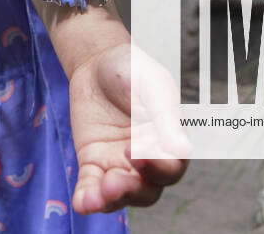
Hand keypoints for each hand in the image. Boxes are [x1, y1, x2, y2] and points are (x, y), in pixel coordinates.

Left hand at [67, 43, 190, 213]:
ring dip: (110, 200)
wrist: (98, 62)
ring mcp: (119, 164)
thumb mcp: (152, 87)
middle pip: (147, 191)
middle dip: (132, 191)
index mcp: (168, 142)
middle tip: (114, 180)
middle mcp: (147, 160)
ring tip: (97, 196)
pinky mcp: (94, 163)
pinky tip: (82, 202)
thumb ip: (165, 117)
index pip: (171, 168)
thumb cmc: (134, 71)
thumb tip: (181, 150)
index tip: (136, 151)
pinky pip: (92, 187)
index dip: (157, 167)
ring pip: (120, 195)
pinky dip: (88, 198)